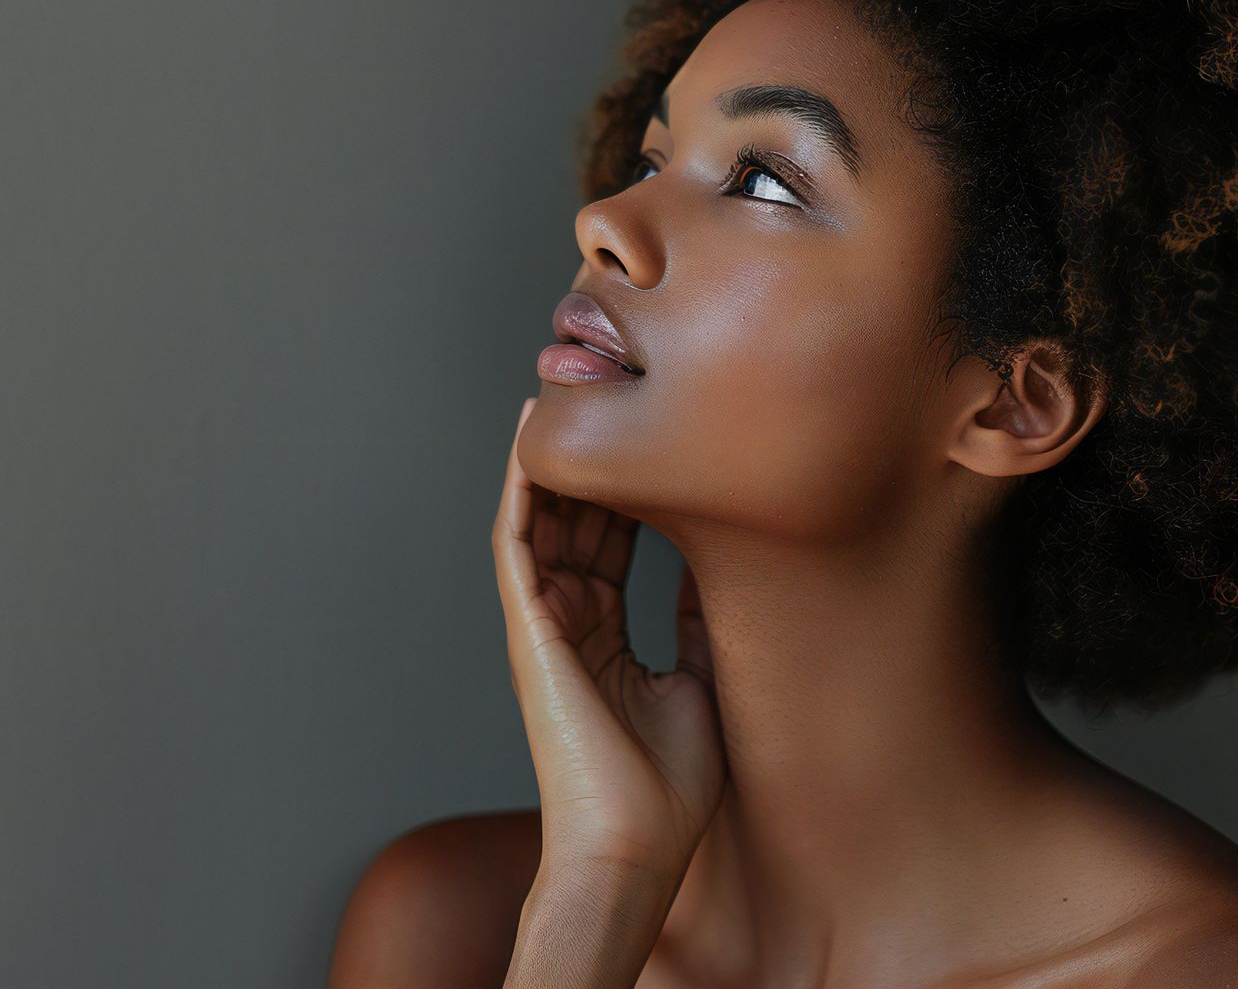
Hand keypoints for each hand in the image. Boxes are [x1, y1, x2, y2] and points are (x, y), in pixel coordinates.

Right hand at [491, 397, 725, 881]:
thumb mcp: (702, 682)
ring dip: (555, 453)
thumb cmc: (667, 791)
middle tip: (612, 391)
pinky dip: (521, 484)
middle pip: (577, 518)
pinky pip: (517, 541)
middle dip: (593, 457)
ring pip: (543, 516)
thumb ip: (698, 620)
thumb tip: (720, 563)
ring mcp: (543, 624)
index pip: (611, 542)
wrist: (633, 850)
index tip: (654, 435)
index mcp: (604, 639)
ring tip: (572, 387)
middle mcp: (568, 623)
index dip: (627, 487)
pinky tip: (532, 433)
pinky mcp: (528, 628)